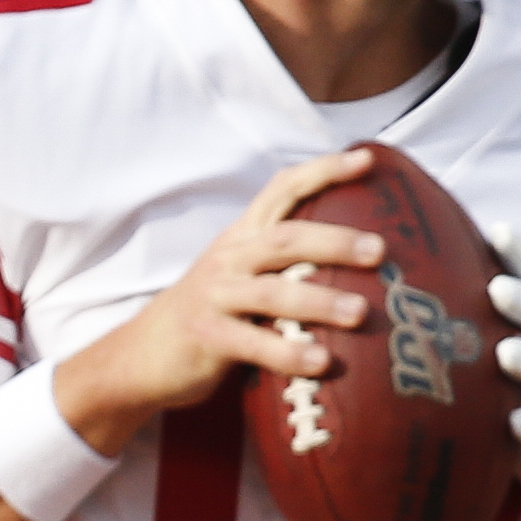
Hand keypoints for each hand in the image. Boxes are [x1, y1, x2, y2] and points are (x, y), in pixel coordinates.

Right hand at [58, 150, 385, 456]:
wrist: (141, 356)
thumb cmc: (211, 317)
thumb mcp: (240, 278)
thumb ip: (284, 266)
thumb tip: (358, 264)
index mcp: (241, 239)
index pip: (282, 190)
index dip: (323, 171)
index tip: (367, 158)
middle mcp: (228, 259)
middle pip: (285, 239)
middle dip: (334, 241)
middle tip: (379, 251)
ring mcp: (215, 296)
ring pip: (272, 291)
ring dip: (319, 300)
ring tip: (360, 313)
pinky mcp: (206, 336)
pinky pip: (253, 343)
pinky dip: (288, 352)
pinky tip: (321, 362)